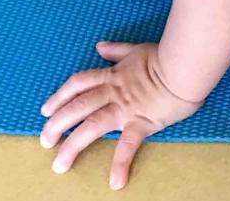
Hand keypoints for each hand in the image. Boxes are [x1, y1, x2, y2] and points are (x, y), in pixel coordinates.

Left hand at [40, 41, 203, 189]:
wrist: (185, 66)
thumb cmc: (164, 56)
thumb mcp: (136, 49)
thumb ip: (117, 50)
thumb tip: (99, 47)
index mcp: (111, 75)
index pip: (77, 84)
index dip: (59, 97)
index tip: (46, 110)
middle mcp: (112, 92)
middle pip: (76, 107)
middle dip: (56, 124)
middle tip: (45, 140)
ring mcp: (125, 108)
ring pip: (91, 126)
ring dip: (72, 146)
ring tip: (60, 164)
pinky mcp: (141, 122)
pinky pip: (128, 145)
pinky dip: (121, 164)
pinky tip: (115, 182)